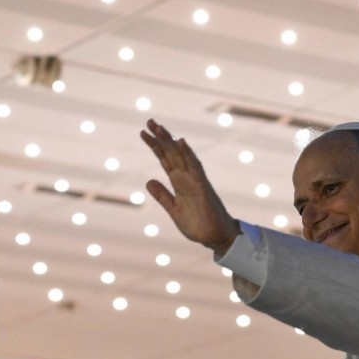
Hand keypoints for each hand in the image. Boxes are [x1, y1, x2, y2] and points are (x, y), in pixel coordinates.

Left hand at [140, 119, 239, 255]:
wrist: (214, 238)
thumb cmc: (197, 224)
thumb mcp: (173, 210)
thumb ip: (162, 196)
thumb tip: (149, 181)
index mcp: (179, 182)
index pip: (165, 160)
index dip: (155, 146)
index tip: (143, 133)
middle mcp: (186, 178)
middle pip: (171, 154)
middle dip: (160, 138)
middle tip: (149, 121)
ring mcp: (195, 181)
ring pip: (181, 156)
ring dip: (170, 141)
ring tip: (159, 127)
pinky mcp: (202, 188)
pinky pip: (195, 168)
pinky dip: (188, 154)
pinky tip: (181, 142)